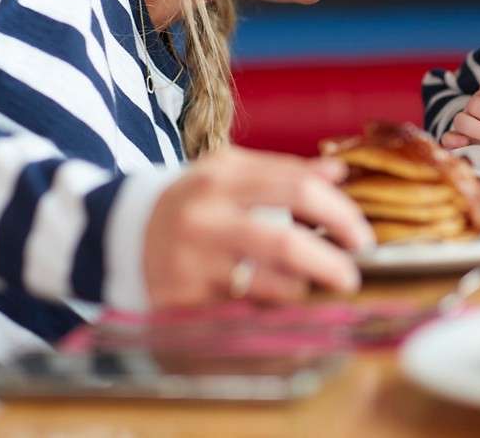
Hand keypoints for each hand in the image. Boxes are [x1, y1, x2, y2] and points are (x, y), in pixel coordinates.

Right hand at [142, 145, 373, 308]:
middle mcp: (207, 218)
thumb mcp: (230, 172)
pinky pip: (244, 309)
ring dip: (303, 289)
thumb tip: (339, 171)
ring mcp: (193, 262)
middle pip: (286, 243)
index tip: (362, 235)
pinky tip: (281, 303)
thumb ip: (284, 170)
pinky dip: (270, 308)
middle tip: (352, 274)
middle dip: (330, 262)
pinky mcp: (184, 299)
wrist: (118, 232)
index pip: (298, 188)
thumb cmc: (192, 200)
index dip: (340, 213)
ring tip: (313, 287)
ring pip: (268, 285)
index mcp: (223, 177)